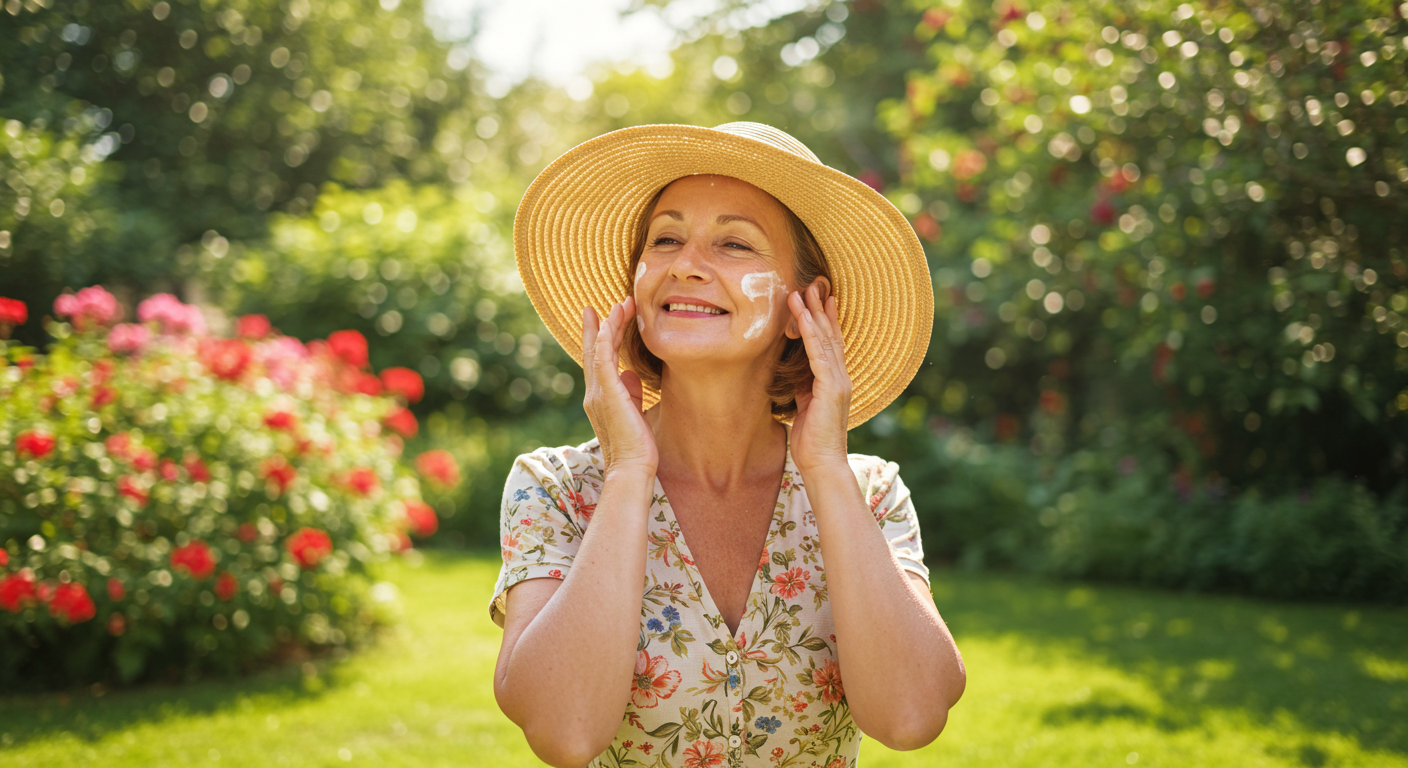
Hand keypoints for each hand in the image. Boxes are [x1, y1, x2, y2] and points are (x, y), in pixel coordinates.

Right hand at [581, 297, 657, 477]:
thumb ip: (631, 393)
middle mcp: (594, 394)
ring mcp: (598, 393)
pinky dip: (607, 337)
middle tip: (602, 304)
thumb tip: (631, 374)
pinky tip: (613, 320)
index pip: (598, 362)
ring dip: (609, 325)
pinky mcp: (606, 393)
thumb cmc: (637, 448)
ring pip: (599, 350)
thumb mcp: (635, 413)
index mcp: (601, 398)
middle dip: (600, 326)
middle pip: (594, 352)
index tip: (604, 318)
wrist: (632, 468)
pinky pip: (603, 358)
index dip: (601, 339)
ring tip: (620, 304)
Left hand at [786, 283, 851, 475]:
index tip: (821, 298)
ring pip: (825, 340)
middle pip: (831, 335)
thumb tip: (794, 372)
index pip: (831, 344)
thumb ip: (804, 385)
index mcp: (834, 381)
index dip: (826, 320)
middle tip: (814, 284)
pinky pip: (819, 355)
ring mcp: (838, 382)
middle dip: (821, 308)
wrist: (823, 463)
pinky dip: (810, 333)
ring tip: (804, 291)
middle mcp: (840, 377)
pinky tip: (803, 317)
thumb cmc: (812, 440)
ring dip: (813, 314)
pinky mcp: (831, 388)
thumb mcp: (805, 404)